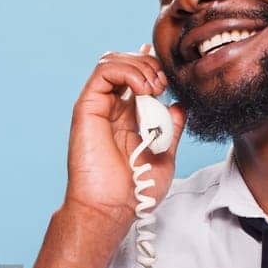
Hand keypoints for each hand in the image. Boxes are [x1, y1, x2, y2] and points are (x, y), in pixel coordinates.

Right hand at [63, 44, 185, 232]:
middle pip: (126, 62)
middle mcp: (111, 107)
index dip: (153, 67)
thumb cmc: (134, 191)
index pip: (136, 76)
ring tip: (156, 88)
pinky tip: (145, 90)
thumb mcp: (165, 156)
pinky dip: (128, 71)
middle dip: (150, 65)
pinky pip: (104, 70)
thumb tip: (180, 107)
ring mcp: (98, 105)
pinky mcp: (87, 107)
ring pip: (114, 60)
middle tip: (166, 85)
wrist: (111, 207)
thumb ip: (172, 130)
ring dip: (141, 66)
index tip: (172, 79)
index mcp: (127, 117)